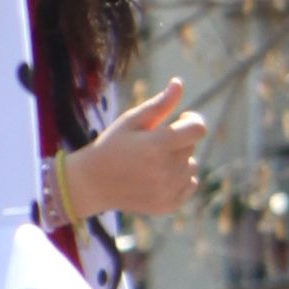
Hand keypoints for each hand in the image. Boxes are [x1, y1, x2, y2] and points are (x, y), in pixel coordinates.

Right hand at [62, 80, 204, 225]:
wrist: (91, 184)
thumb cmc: (111, 146)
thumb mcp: (131, 121)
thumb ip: (159, 105)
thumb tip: (179, 83)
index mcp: (157, 145)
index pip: (198, 128)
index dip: (192, 120)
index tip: (181, 118)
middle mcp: (166, 170)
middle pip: (191, 147)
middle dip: (178, 141)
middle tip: (152, 144)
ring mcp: (167, 190)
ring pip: (191, 166)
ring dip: (179, 161)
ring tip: (152, 162)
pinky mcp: (167, 205)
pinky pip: (190, 185)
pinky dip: (180, 179)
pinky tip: (158, 176)